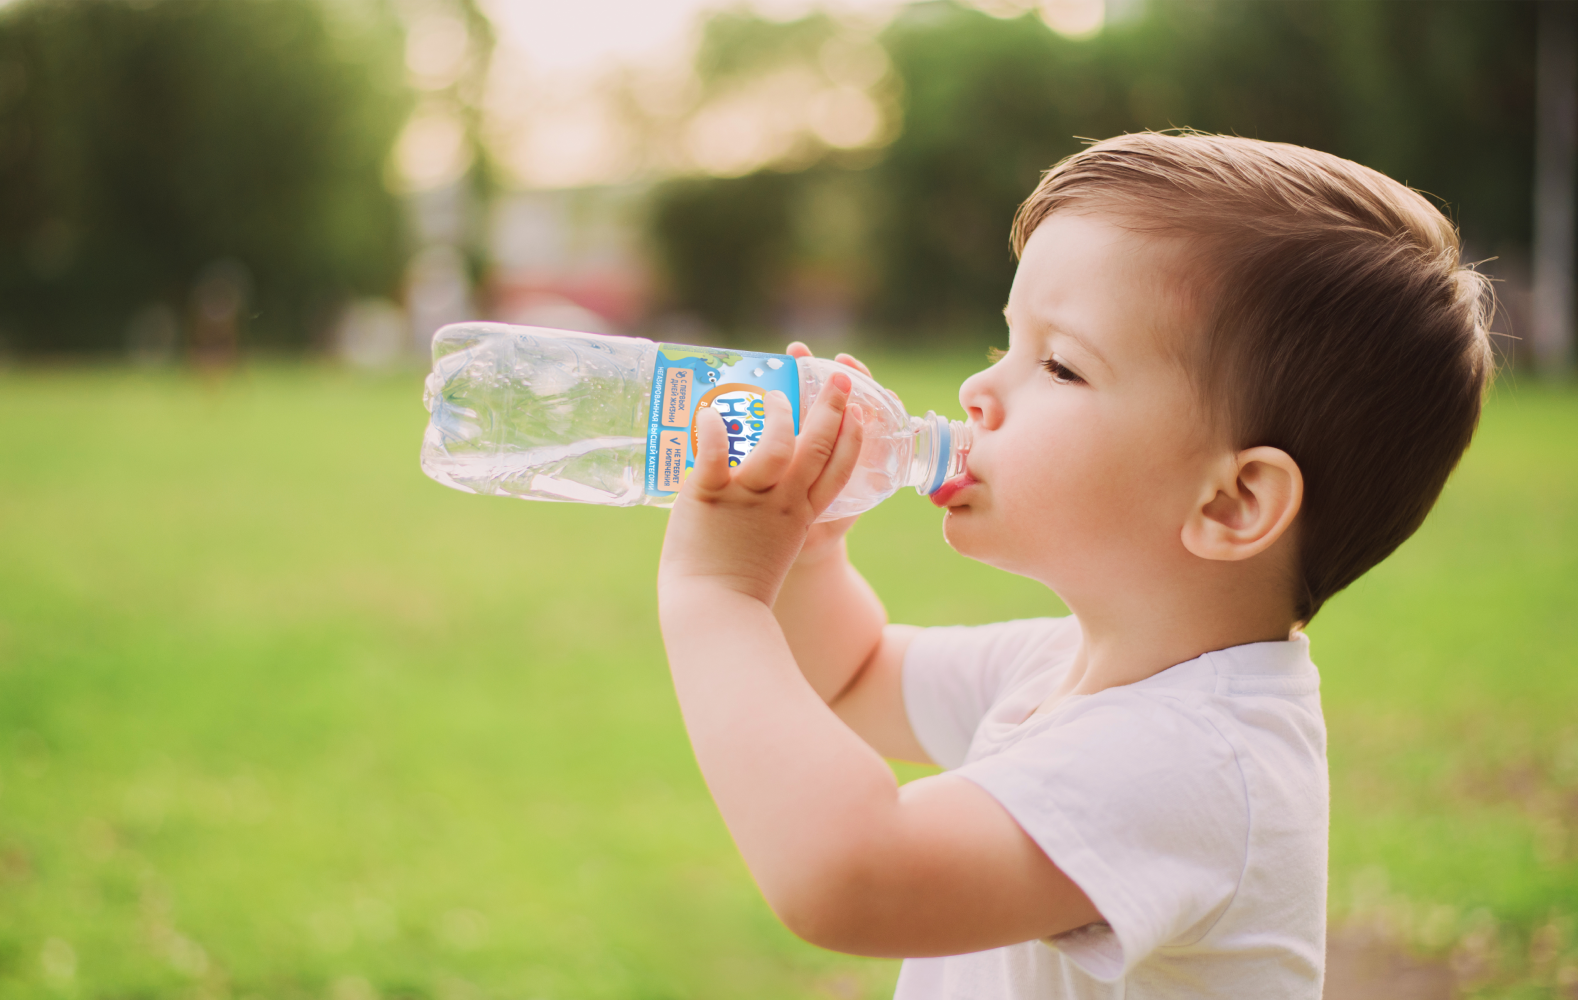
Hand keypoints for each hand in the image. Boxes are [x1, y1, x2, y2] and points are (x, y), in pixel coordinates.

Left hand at [659, 369, 865, 607]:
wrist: (714, 611)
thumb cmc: (739, 586)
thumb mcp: (775, 546)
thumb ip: (772, 515)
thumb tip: (756, 482)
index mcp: (802, 516)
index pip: (838, 471)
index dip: (852, 438)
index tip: (860, 410)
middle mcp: (781, 503)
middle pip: (817, 449)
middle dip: (832, 408)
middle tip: (839, 375)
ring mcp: (747, 499)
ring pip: (774, 447)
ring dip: (780, 414)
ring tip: (776, 394)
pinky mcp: (707, 498)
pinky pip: (714, 457)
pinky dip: (713, 432)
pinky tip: (709, 413)